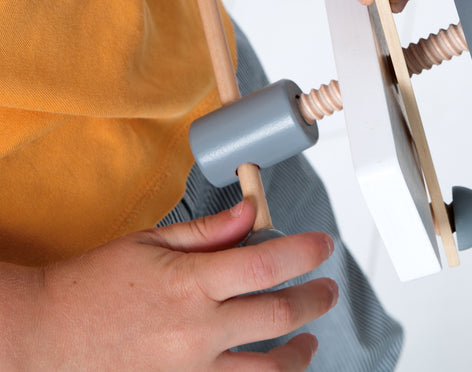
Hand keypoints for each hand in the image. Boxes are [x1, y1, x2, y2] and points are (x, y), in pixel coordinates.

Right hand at [9, 200, 335, 370]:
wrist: (45, 336)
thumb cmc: (95, 284)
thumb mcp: (151, 242)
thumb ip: (209, 231)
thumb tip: (252, 212)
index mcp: (190, 281)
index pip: (266, 264)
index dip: (304, 252)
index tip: (323, 245)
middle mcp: (197, 329)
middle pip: (279, 315)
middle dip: (316, 299)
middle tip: (328, 289)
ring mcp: (191, 369)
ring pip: (268, 369)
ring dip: (300, 352)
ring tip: (309, 339)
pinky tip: (271, 368)